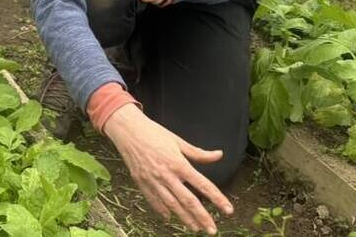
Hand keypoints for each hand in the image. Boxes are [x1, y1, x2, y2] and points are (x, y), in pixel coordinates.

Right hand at [105, 104, 231, 233]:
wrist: (127, 129)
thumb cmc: (153, 132)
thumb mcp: (178, 141)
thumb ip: (198, 153)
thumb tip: (219, 155)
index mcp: (179, 164)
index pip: (203, 185)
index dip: (217, 199)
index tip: (228, 210)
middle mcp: (167, 175)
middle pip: (188, 201)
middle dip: (202, 217)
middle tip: (211, 230)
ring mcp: (153, 180)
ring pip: (171, 204)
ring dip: (184, 218)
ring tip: (194, 228)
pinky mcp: (141, 182)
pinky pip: (153, 200)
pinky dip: (161, 210)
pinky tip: (169, 218)